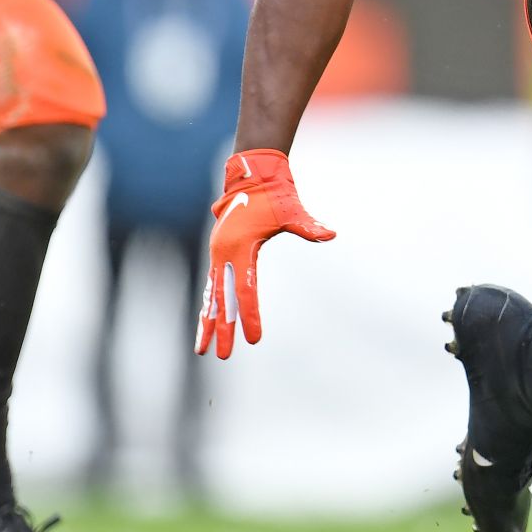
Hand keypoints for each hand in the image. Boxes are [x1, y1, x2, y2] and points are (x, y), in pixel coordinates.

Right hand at [195, 148, 333, 359]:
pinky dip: (209, 306)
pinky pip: (212, 286)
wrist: (252, 175)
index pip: (246, 290)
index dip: (250, 315)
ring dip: (209, 322)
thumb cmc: (274, 195)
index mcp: (240, 247)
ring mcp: (217, 254)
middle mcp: (223, 253)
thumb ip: (307, 225)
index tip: (253, 339)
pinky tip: (207, 323)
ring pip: (211, 295)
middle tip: (223, 356)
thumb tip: (329, 234)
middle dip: (223, 329)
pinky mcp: (218, 254)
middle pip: (223, 299)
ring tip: (202, 349)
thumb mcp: (291, 210)